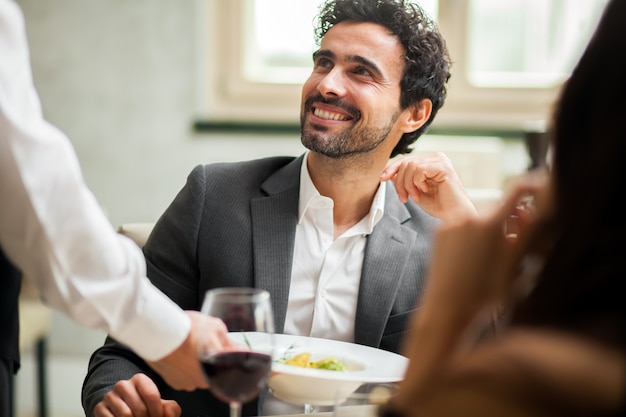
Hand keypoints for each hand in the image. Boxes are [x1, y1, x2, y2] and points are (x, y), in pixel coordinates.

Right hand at [93, 373, 180, 416]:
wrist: (124, 410)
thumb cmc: (146, 407)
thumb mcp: (161, 407)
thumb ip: (171, 409)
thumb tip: (168, 414)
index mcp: (140, 379)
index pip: (151, 396)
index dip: (157, 412)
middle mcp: (123, 385)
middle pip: (139, 408)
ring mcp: (110, 396)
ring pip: (125, 415)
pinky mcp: (100, 408)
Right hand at [146, 310, 234, 390]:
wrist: (159, 331)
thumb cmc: (186, 327)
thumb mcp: (216, 327)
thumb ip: (229, 342)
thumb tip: (240, 349)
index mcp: (217, 366)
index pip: (230, 364)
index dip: (227, 355)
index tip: (222, 348)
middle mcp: (204, 379)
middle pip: (214, 371)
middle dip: (211, 359)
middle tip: (203, 345)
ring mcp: (189, 383)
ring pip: (199, 375)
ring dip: (197, 365)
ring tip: (189, 349)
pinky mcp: (175, 383)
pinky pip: (185, 377)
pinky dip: (184, 368)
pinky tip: (180, 355)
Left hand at [380, 152, 476, 223]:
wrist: (453, 215)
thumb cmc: (438, 205)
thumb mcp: (415, 191)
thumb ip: (405, 180)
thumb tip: (389, 173)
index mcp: (430, 161)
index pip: (406, 160)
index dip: (392, 168)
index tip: (382, 179)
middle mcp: (436, 157)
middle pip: (405, 163)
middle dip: (400, 182)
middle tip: (404, 198)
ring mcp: (441, 160)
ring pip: (410, 166)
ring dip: (408, 185)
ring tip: (416, 197)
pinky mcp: (443, 166)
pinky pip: (419, 170)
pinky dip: (417, 182)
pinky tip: (425, 190)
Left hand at [421, 172, 548, 321]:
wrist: (447, 309)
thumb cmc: (485, 294)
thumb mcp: (515, 265)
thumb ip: (527, 234)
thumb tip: (538, 210)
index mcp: (490, 224)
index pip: (517, 190)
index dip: (533, 185)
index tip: (541, 188)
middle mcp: (469, 218)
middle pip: (498, 209)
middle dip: (509, 221)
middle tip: (514, 245)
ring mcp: (451, 224)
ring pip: (480, 219)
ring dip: (490, 230)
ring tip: (489, 259)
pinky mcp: (439, 232)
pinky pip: (462, 226)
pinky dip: (471, 236)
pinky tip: (472, 259)